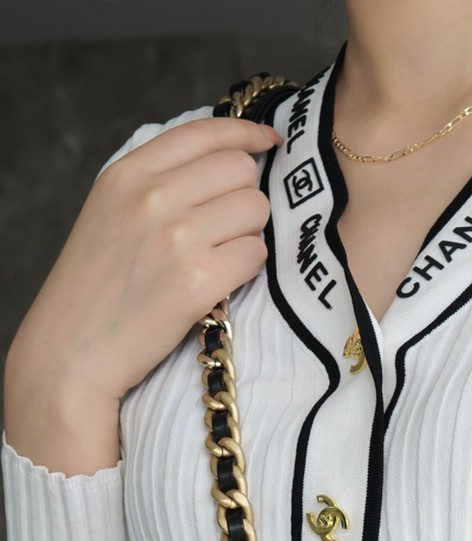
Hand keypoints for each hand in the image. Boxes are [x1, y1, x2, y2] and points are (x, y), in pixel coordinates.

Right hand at [4, 115, 280, 476]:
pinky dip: (248, 268)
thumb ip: (158, 180)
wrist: (74, 348)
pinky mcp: (198, 280)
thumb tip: (223, 161)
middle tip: (229, 227)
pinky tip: (221, 281)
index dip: (246, 134)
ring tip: (220, 257)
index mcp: (129, 173)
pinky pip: (256, 256)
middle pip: (240, 171)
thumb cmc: (97, 286)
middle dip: (246, 196)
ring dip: (250, 234)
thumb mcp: (111, 210)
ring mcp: (177, 237)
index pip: (205, 132)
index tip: (268, 141)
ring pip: (255, 211)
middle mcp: (153, 196)